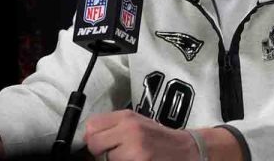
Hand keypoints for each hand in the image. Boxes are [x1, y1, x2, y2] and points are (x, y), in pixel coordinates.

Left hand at [84, 110, 198, 160]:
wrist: (185, 150)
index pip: (92, 126)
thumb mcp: (136, 123)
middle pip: (94, 144)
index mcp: (127, 118)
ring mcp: (135, 151)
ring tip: (126, 158)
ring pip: (104, 159)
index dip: (93, 137)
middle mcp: (130, 131)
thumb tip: (88, 137)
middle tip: (114, 154)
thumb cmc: (159, 138)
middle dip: (100, 152)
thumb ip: (112, 126)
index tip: (102, 143)